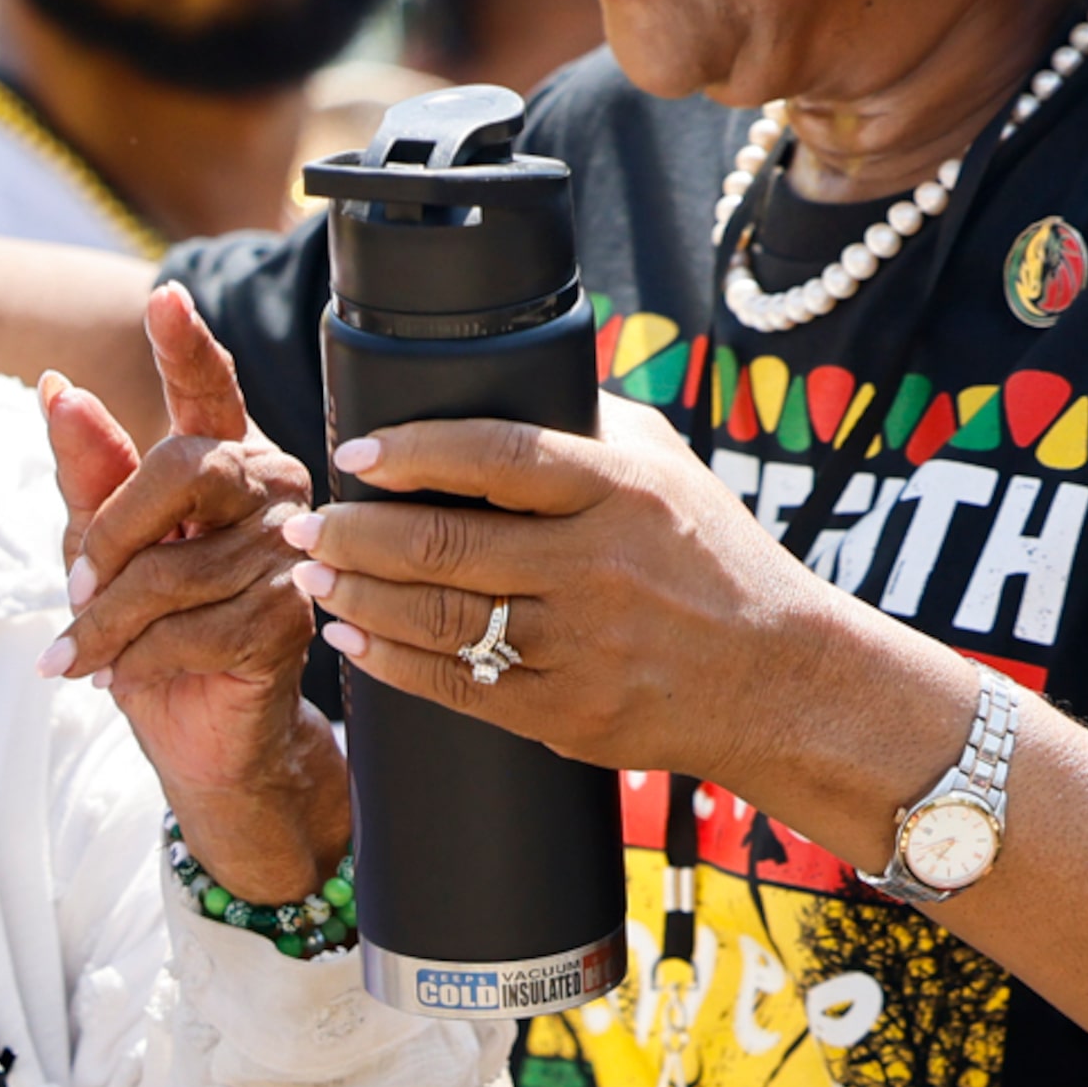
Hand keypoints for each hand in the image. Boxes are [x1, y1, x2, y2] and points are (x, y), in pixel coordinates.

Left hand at [37, 284, 343, 903]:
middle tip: (71, 590)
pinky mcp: (290, 622)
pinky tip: (122, 678)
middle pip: (183, 469)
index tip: (164, 295)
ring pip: (172, 566)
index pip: (208, 389)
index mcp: (224, 461)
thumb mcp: (102, 550)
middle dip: (110, 533)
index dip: (186, 345)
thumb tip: (58, 390)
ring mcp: (289, 555)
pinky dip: (135, 659)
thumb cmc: (153, 632)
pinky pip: (188, 628)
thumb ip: (89, 474)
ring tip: (76, 654)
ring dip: (104, 621)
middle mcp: (270, 493)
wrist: (204, 739)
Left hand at [281, 394, 957, 796]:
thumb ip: (587, 423)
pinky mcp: (566, 711)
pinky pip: (456, 685)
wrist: (780, 679)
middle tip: (306, 526)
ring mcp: (581, 644)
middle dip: (353, 534)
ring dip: (357, 596)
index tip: (355, 456)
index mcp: (622, 491)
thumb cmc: (714, 557)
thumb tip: (499, 375)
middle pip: (444, 544)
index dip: (415, 451)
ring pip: (437, 618)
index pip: (498, 454)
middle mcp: (597, 565)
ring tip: (314, 577)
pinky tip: (354, 640)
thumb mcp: (670, 467)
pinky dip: (391, 662)